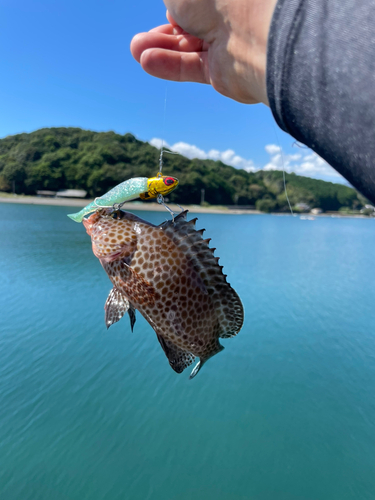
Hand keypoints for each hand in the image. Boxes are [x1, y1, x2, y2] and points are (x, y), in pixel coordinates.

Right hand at [130, 0, 276, 104]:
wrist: (252, 34)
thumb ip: (173, 0)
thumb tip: (172, 10)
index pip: (198, 3)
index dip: (177, 5)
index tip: (167, 7)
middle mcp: (229, 17)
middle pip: (190, 24)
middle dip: (164, 30)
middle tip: (141, 37)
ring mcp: (226, 45)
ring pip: (188, 47)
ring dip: (160, 47)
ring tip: (136, 49)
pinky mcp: (222, 73)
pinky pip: (191, 68)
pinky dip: (168, 66)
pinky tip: (146, 61)